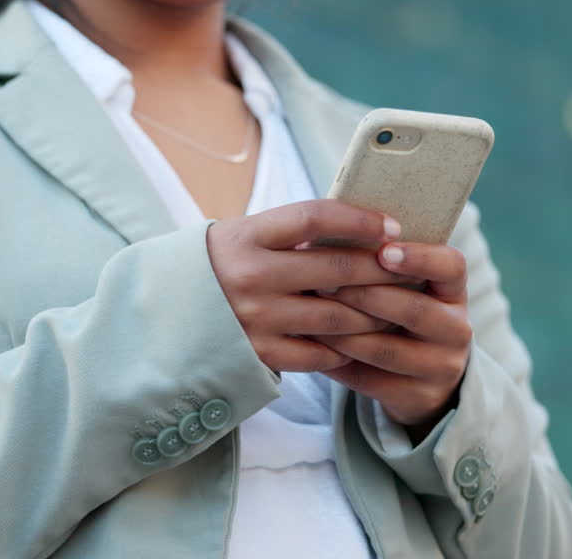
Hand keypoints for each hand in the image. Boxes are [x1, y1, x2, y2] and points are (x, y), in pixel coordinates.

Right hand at [206, 200, 407, 372]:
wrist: (164, 314)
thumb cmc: (222, 266)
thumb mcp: (246, 236)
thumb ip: (294, 233)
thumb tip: (364, 229)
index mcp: (248, 236)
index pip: (315, 217)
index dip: (360, 220)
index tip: (391, 226)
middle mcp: (251, 275)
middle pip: (337, 269)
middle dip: (382, 269)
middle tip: (407, 269)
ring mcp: (255, 318)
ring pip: (338, 317)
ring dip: (374, 312)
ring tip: (394, 306)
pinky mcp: (258, 354)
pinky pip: (320, 354)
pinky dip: (345, 347)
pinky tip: (359, 339)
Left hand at [316, 242, 471, 436]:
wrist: (421, 377)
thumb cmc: (399, 313)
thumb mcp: (405, 286)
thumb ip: (378, 264)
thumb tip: (319, 237)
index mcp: (453, 291)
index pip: (452, 267)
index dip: (421, 258)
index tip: (384, 251)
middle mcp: (456, 329)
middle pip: (415, 310)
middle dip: (366, 294)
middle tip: (325, 280)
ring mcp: (440, 367)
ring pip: (385, 349)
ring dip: (343, 330)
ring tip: (310, 313)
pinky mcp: (416, 397)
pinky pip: (369, 379)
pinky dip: (335, 361)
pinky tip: (310, 345)